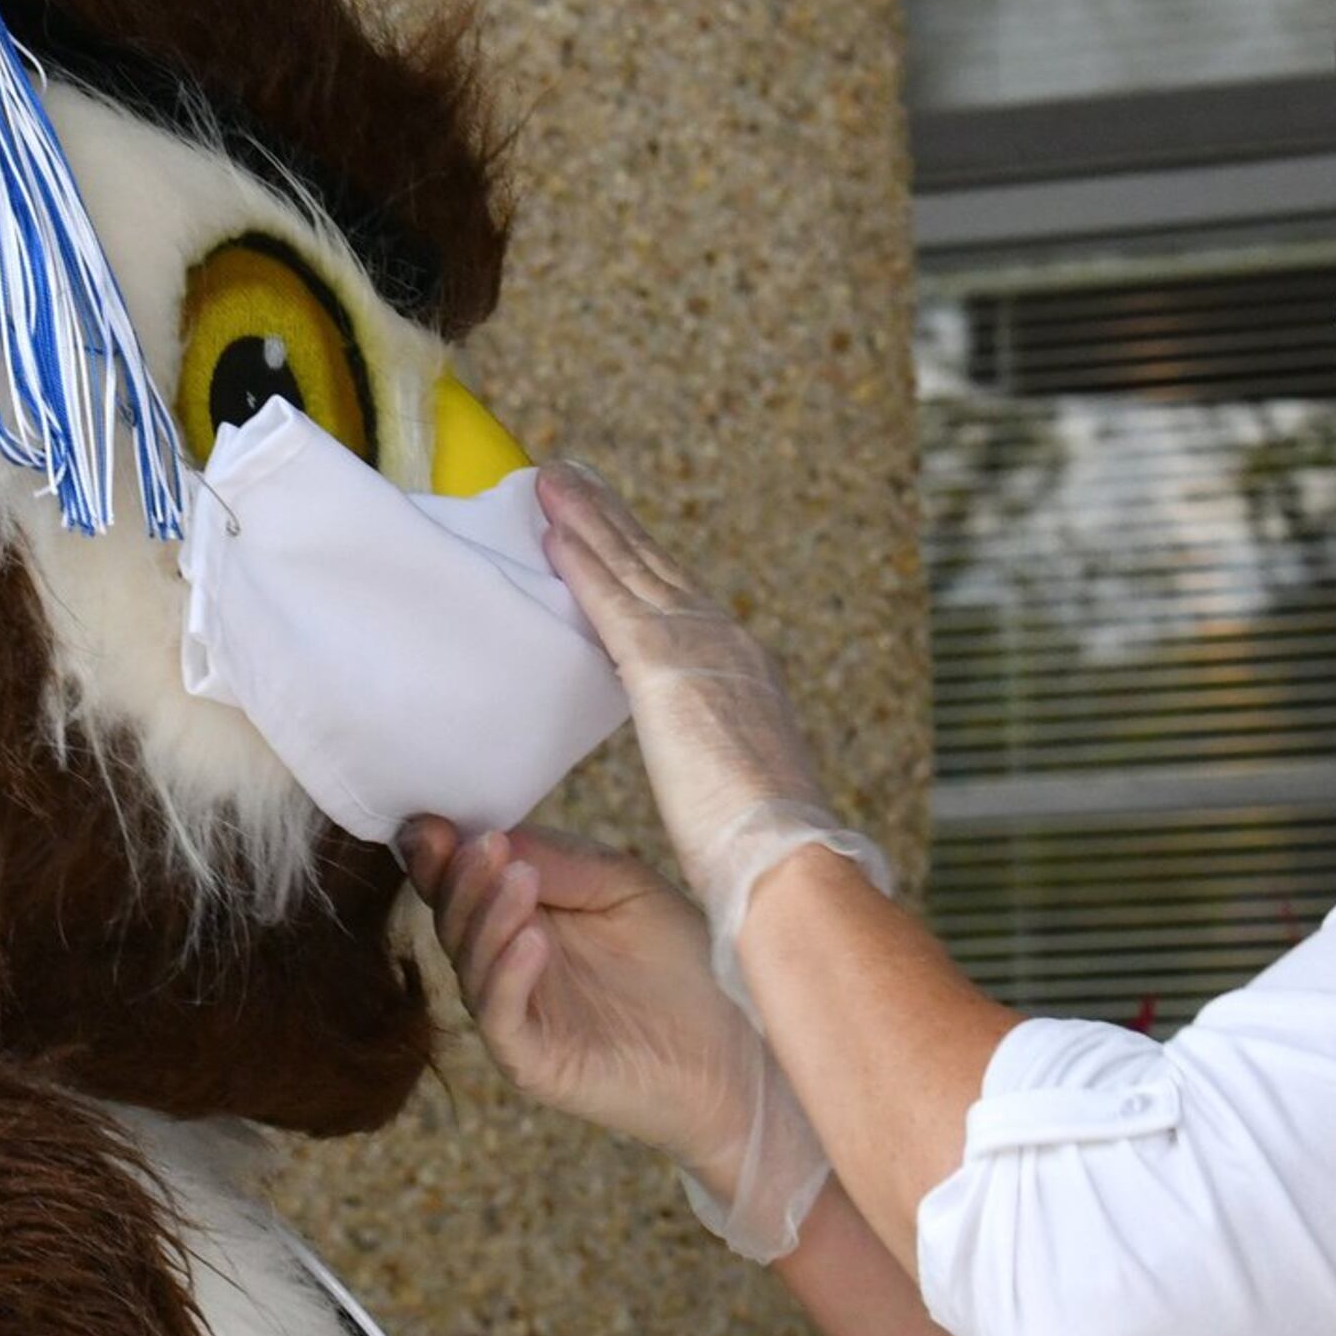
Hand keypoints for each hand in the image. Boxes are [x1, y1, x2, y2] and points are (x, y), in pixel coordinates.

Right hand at [404, 817, 830, 1259]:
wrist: (740, 1046)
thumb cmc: (688, 961)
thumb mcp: (625, 888)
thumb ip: (563, 862)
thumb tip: (492, 837)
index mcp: (521, 919)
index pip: (459, 884)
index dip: (439, 854)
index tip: (435, 821)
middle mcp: (507, 969)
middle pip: (453, 921)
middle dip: (461, 880)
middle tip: (484, 845)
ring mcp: (520, 1017)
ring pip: (470, 966)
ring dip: (487, 918)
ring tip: (517, 878)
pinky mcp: (536, 1063)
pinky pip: (502, 1019)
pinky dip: (508, 977)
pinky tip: (533, 939)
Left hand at [532, 464, 891, 978]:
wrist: (787, 859)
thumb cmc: (765, 851)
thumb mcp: (740, 786)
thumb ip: (717, 762)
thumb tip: (711, 777)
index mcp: (744, 670)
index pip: (680, 599)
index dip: (639, 558)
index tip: (608, 524)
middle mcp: (726, 643)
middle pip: (654, 565)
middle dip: (610, 518)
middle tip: (569, 476)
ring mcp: (698, 649)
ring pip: (630, 566)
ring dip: (587, 518)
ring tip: (548, 480)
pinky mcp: (664, 669)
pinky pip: (611, 600)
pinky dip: (581, 559)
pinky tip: (550, 531)